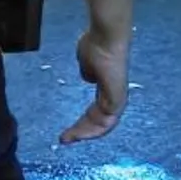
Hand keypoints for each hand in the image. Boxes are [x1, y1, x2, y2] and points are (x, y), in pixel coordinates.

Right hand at [60, 28, 127, 144]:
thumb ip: (87, 72)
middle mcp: (113, 97)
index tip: (67, 130)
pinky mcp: (116, 100)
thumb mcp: (86, 62)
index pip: (95, 111)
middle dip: (80, 130)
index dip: (82, 122)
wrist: (104, 40)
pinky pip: (105, 122)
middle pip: (97, 120)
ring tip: (67, 139)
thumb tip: (88, 77)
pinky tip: (78, 134)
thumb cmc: (95, 45)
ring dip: (84, 133)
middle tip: (64, 139)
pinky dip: (91, 130)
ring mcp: (116, 99)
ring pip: (101, 125)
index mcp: (107, 88)